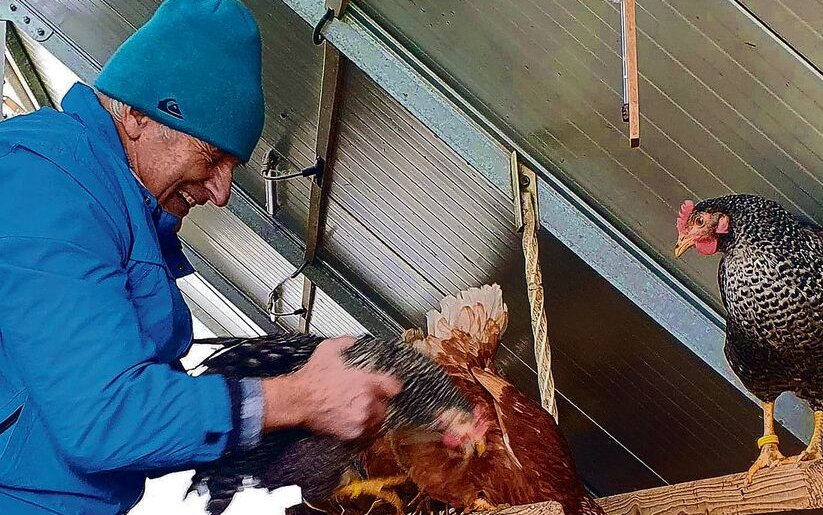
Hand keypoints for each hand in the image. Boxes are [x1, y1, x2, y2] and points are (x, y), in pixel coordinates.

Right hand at [261, 337, 401, 439]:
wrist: (297, 400)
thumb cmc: (312, 378)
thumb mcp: (330, 349)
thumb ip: (350, 343)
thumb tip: (359, 342)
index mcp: (367, 382)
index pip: (394, 386)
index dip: (391, 385)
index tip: (390, 386)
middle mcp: (367, 403)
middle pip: (387, 405)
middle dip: (379, 400)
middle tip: (368, 397)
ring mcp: (360, 420)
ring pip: (378, 420)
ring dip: (373, 415)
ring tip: (362, 409)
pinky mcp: (352, 434)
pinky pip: (367, 434)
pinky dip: (365, 428)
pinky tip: (356, 420)